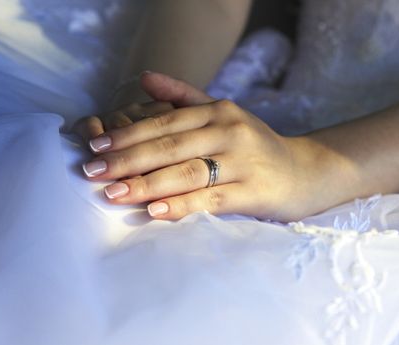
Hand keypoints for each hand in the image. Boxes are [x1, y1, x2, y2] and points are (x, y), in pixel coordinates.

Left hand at [80, 72, 352, 221]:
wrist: (306, 171)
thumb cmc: (257, 145)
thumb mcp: (225, 114)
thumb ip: (184, 96)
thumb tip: (144, 78)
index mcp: (218, 111)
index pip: (166, 122)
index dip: (129, 134)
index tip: (96, 147)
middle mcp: (229, 131)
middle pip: (170, 146)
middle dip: (127, 160)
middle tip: (91, 172)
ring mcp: (242, 160)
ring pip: (186, 172)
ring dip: (146, 184)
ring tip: (113, 193)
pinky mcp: (253, 190)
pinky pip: (210, 198)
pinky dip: (181, 204)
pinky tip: (155, 211)